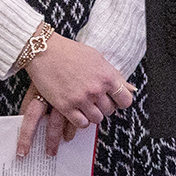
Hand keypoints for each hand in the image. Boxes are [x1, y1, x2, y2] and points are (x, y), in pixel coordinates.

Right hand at [17, 34, 133, 157]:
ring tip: (85, 107)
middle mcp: (97, 89)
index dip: (120, 102)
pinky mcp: (65, 106)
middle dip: (103, 107)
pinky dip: (80, 120)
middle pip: (110, 110)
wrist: (44, 51)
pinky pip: (81, 123)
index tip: (114, 101)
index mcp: (108, 76)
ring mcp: (81, 98)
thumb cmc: (72, 52)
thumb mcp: (98, 59)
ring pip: (96, 119)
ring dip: (92, 115)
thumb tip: (131, 89)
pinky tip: (76, 112)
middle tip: (95, 101)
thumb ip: (113, 75)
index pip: (125, 100)